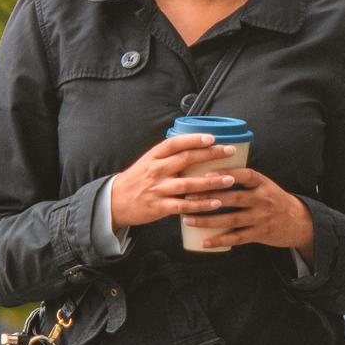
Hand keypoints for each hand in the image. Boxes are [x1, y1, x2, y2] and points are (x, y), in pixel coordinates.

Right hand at [107, 133, 244, 229]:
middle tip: (230, 151)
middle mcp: (156, 170)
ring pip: (188, 184)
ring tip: (230, 179)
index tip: (212, 137)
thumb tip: (196, 144)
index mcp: (154, 156)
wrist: (114, 201)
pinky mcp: (159, 207)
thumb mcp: (148, 161)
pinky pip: (184, 206)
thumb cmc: (137, 179)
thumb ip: (169, 155)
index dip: (193, 139)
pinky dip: (200, 205)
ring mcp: (158, 189)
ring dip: (211, 182)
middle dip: (210, 155)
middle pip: (186, 160)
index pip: (175, 143)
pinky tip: (216, 203)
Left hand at [182, 167, 315, 250]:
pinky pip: (237, 237)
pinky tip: (205, 242)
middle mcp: (263, 199)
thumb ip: (243, 179)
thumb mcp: (264, 184)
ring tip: (188, 219)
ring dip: (208, 220)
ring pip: (231, 219)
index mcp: (263, 183)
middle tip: (188, 196)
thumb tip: (211, 169)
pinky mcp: (260, 234)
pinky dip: (220, 240)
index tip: (206, 174)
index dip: (226, 173)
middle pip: (234, 197)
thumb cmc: (274, 200)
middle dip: (209, 197)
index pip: (245, 174)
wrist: (298, 222)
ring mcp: (261, 218)